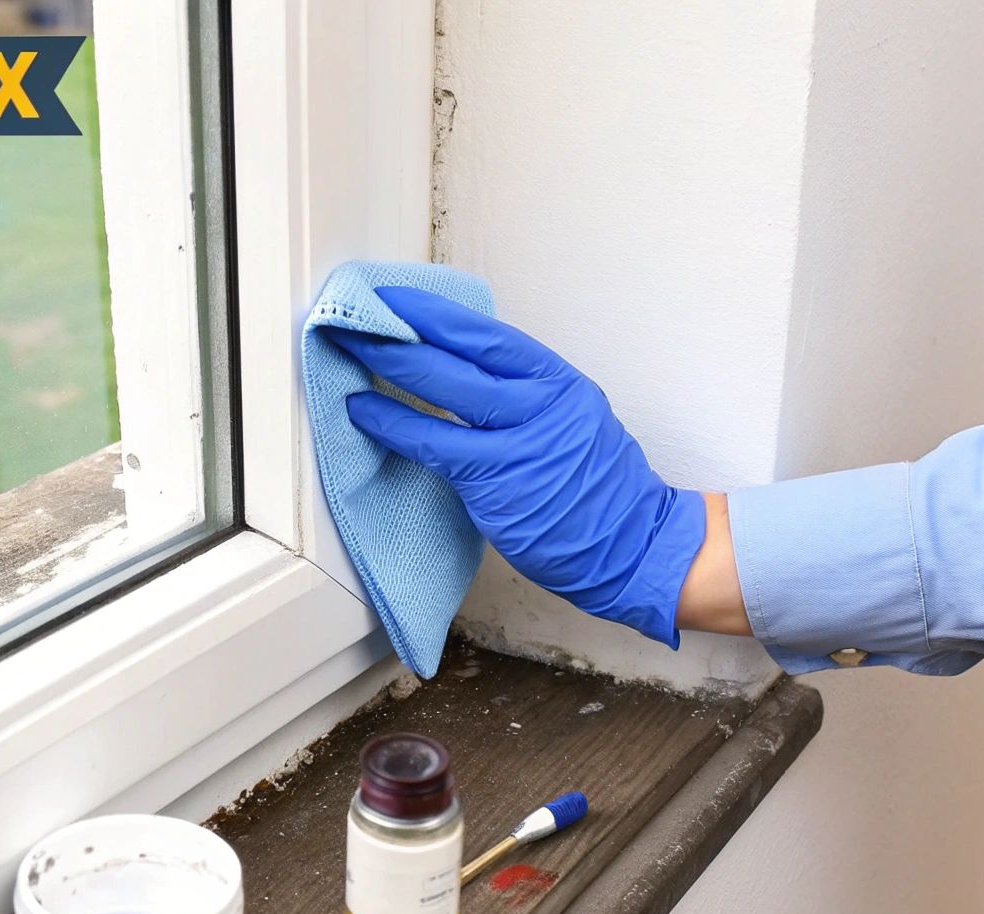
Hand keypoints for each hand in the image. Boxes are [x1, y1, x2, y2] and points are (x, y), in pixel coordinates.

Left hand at [326, 286, 720, 646]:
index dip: (438, 313)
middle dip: (403, 329)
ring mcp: (521, 440)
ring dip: (390, 363)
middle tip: (358, 312)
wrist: (634, 546)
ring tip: (349, 347)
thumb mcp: (572, 421)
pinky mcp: (497, 481)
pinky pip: (433, 443)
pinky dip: (392, 423)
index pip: (489, 334)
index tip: (397, 296)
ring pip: (444, 387)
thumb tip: (464, 375)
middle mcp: (542, 401)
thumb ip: (524, 397)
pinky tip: (362, 411)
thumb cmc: (597, 491)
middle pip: (461, 351)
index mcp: (558, 382)